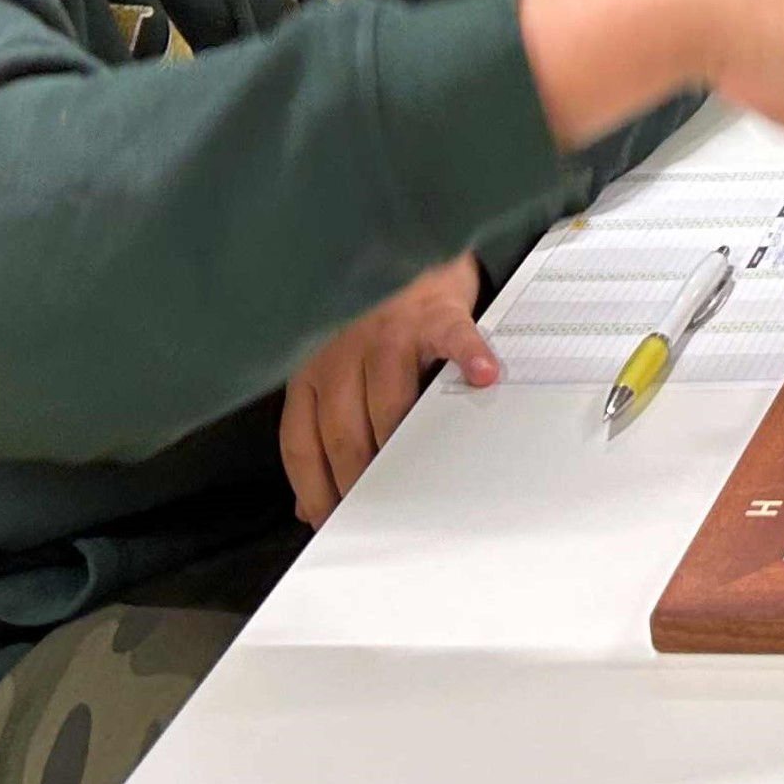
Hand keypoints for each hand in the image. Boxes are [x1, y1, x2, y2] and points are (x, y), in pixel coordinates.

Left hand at [281, 254, 492, 525]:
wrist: (419, 264)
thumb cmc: (383, 337)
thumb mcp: (340, 386)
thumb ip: (323, 438)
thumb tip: (309, 505)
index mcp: (314, 376)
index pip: (302, 444)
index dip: (315, 488)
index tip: (332, 519)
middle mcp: (341, 353)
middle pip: (342, 431)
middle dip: (360, 478)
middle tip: (381, 507)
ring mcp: (388, 332)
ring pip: (387, 400)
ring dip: (400, 441)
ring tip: (419, 472)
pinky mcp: (434, 314)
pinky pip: (452, 340)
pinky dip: (468, 358)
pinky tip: (482, 376)